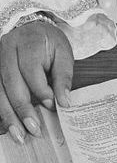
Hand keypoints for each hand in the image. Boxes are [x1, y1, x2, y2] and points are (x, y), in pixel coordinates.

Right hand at [0, 21, 72, 143]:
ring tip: (19, 135)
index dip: (41, 90)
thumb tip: (64, 102)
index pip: (31, 70)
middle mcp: (7, 51)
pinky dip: (1, 110)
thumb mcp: (63, 52)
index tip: (51, 105)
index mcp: (28, 42)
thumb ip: (63, 76)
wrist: (30, 27)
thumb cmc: (49, 42)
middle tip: (33, 129)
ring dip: (8, 115)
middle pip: (11, 83)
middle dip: (22, 109)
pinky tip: (8, 125)